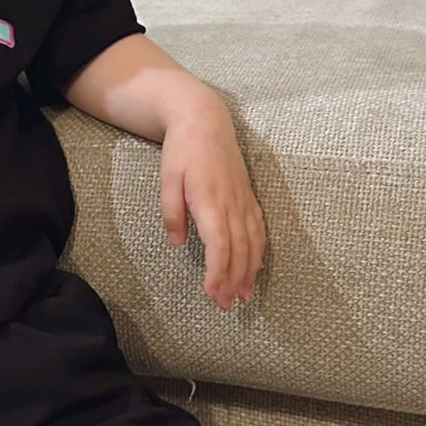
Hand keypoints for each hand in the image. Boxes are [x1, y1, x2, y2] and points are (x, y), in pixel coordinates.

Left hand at [160, 99, 265, 309]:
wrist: (205, 120)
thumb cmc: (182, 150)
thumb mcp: (167, 179)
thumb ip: (172, 212)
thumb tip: (175, 243)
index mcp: (211, 201)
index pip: (219, 245)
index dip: (218, 272)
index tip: (212, 293)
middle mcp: (233, 204)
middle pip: (238, 250)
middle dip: (233, 280)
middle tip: (225, 305)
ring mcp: (244, 200)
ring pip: (252, 242)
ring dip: (249, 271)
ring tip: (243, 295)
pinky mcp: (248, 196)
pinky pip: (258, 229)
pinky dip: (259, 251)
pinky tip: (255, 266)